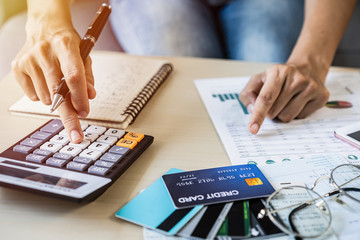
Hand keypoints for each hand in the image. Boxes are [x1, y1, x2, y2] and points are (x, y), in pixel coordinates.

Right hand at [11, 13, 95, 142]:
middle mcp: (45, 52)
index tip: (85, 113)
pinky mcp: (18, 67)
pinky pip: (33, 96)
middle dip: (69, 116)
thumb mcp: (84, 55)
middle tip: (76, 135)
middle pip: (57, 92)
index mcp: (66, 46)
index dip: (79, 97)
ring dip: (56, 101)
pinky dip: (43, 96)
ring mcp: (29, 60)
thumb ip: (88, 76)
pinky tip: (45, 81)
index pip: (73, 76)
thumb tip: (90, 96)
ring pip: (46, 98)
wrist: (44, 27)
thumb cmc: (67, 44)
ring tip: (58, 84)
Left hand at [239, 64, 329, 133]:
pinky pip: (301, 118)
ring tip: (287, 101)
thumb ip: (248, 94)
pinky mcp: (321, 97)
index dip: (258, 115)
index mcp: (278, 72)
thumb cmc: (278, 78)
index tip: (253, 128)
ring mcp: (311, 87)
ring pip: (287, 117)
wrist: (307, 68)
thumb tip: (253, 110)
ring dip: (282, 114)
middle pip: (275, 112)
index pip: (266, 98)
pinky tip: (298, 101)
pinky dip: (296, 114)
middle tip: (275, 100)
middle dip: (270, 112)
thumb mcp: (258, 80)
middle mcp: (297, 78)